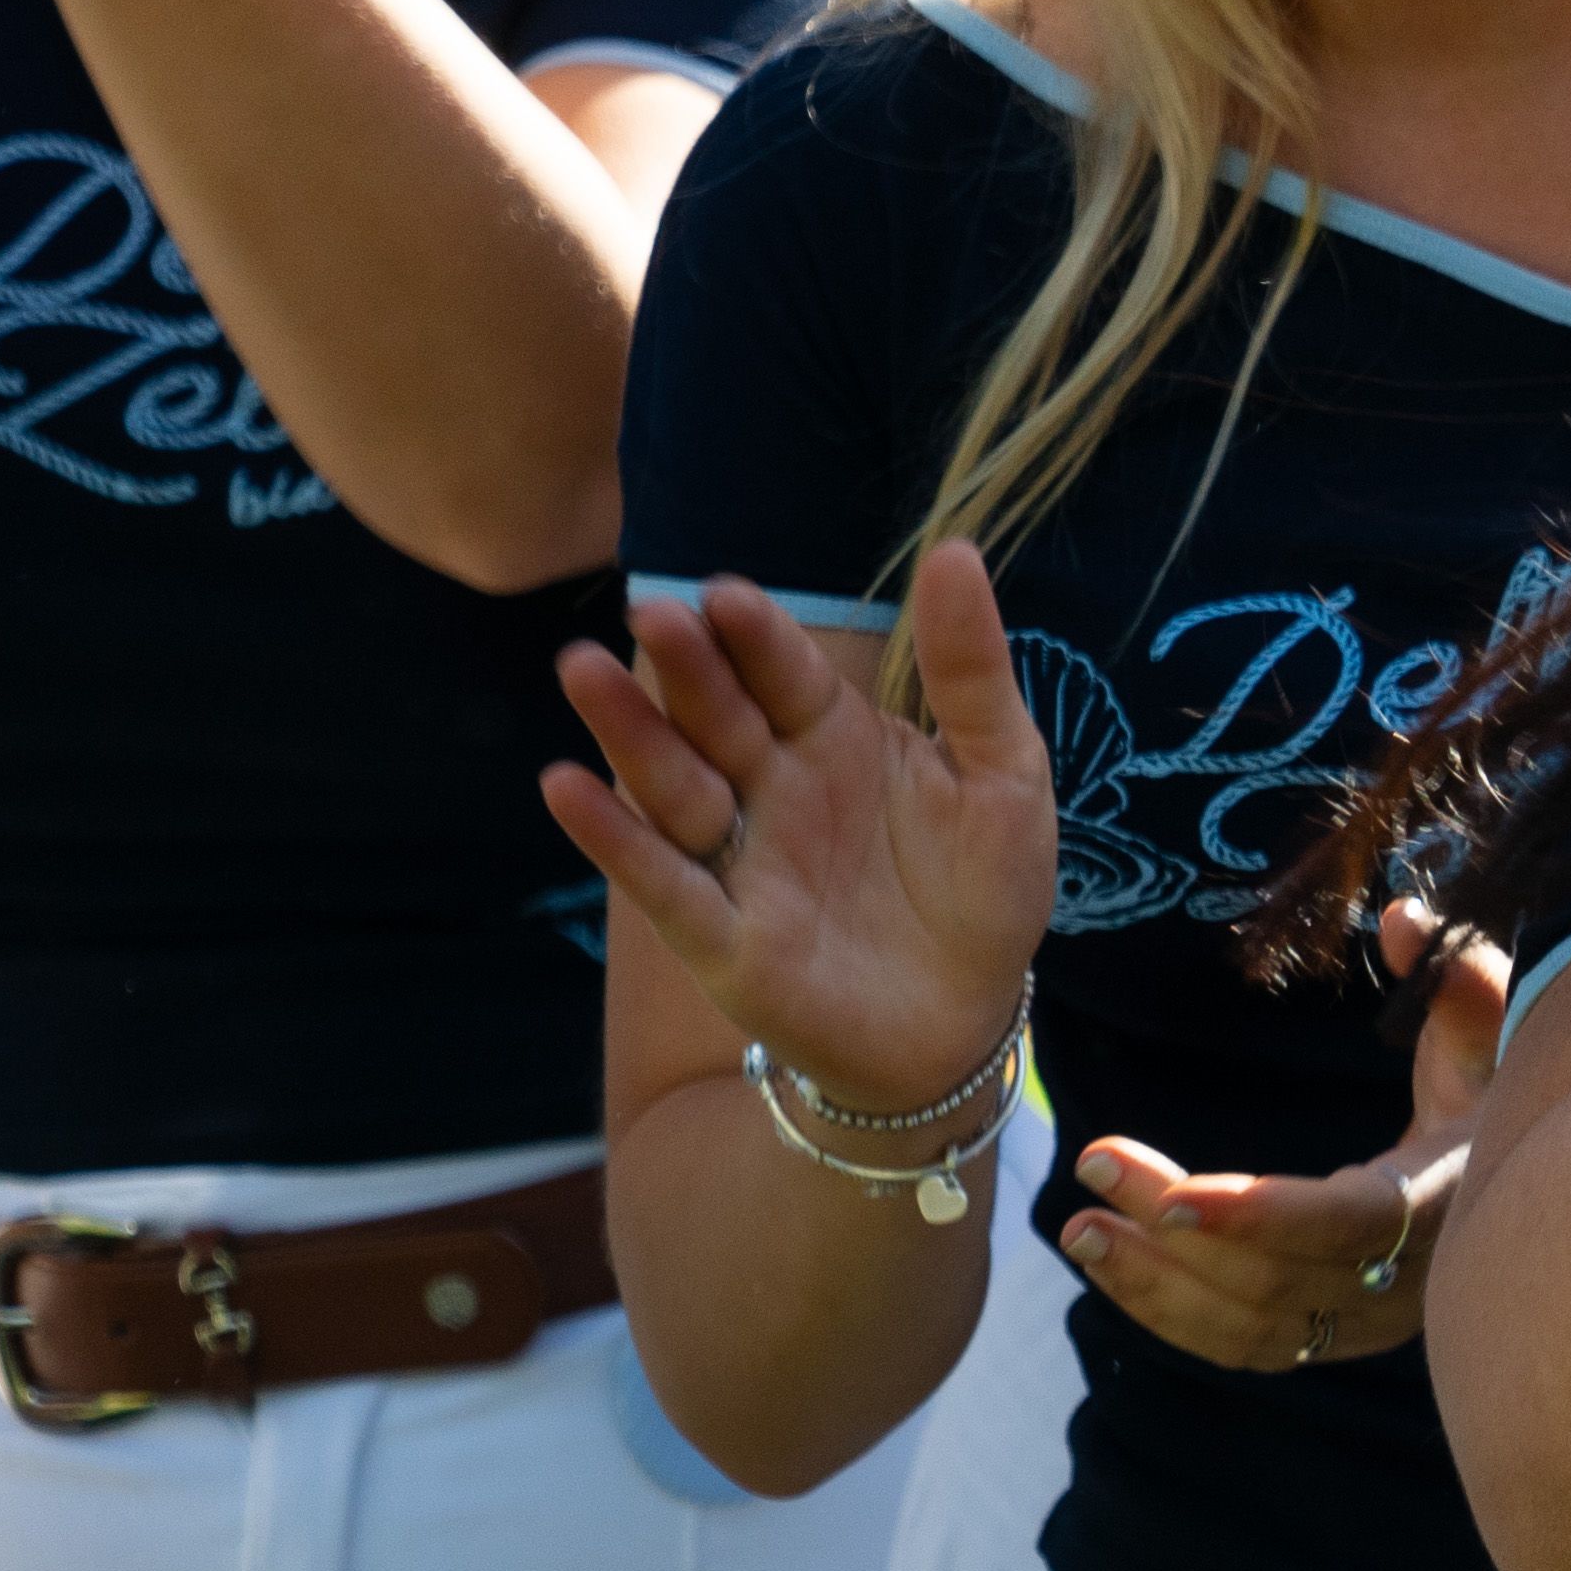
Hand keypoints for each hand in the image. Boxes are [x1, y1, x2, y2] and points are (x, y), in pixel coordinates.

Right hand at [543, 551, 1059, 1134]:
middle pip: (715, 717)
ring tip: (585, 670)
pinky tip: (567, 787)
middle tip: (650, 612)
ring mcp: (740, 861)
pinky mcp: (722, 939)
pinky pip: (661, 882)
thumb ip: (971, 671)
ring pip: (672, 786)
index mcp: (835, 739)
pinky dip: (613, 838)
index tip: (726, 594)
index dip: (756, 638)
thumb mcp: (1002, 771)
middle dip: (684, 668)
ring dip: (629, 733)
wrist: (970, 1020)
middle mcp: (773, 790)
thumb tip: (954, 550)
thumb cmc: (983, 890)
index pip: (785, 674)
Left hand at [1051, 897, 1490, 1379]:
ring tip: (1080, 1227)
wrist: (1543, 1205)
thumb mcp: (1502, 1038)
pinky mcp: (1334, 1338)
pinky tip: (1114, 1266)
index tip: (1173, 1198)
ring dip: (1156, 1283)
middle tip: (1093, 1165)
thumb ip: (1461, 980)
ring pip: (1249, 1325)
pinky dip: (1170, 1315)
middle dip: (1173, 1230)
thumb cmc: (1509, 1102)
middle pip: (1274, 1276)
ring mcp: (1367, 1323)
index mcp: (1444, 1202)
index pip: (1346, 1225)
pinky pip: (1242, 1346)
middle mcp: (1406, 1282)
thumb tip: (1401, 916)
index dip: (1260, 1217)